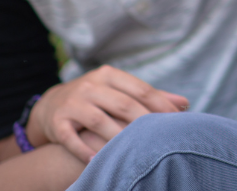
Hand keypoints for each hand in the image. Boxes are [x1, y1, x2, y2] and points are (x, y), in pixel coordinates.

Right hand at [27, 65, 188, 162]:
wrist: (51, 104)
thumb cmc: (98, 99)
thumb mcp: (119, 91)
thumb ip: (150, 97)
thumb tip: (184, 103)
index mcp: (109, 75)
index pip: (140, 89)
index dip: (160, 105)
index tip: (177, 120)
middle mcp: (90, 86)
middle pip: (123, 105)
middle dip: (145, 122)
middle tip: (161, 138)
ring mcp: (72, 103)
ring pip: (99, 121)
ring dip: (117, 138)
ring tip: (134, 152)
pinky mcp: (57, 122)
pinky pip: (71, 138)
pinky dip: (85, 150)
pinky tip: (98, 161)